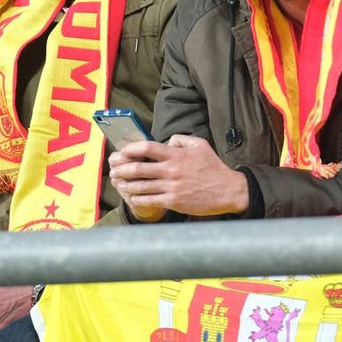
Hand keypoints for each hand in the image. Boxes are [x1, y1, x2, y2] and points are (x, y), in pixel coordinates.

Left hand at [109, 135, 248, 221]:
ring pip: (140, 186)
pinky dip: (137, 198)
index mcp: (176, 155)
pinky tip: (132, 197)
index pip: (147, 147)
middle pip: (138, 168)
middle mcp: (171, 170)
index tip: (123, 151)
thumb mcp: (200, 145)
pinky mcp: (174, 201)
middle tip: (114, 170)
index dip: (131, 148)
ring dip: (126, 185)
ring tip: (119, 184)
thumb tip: (167, 141)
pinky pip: (149, 200)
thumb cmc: (213, 167)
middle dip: (121, 169)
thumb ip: (181, 139)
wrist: (228, 190)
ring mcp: (171, 187)